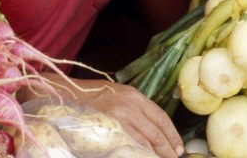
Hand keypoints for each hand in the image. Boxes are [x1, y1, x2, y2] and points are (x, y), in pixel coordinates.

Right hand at [68, 80, 183, 157]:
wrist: (68, 95)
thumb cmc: (93, 96)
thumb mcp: (119, 96)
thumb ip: (136, 109)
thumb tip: (152, 129)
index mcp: (135, 96)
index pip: (161, 117)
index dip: (172, 134)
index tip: (178, 147)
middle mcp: (129, 106)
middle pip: (155, 132)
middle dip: (166, 148)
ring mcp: (118, 118)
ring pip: (144, 141)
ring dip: (154, 154)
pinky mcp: (107, 129)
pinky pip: (128, 145)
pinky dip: (138, 154)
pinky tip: (142, 157)